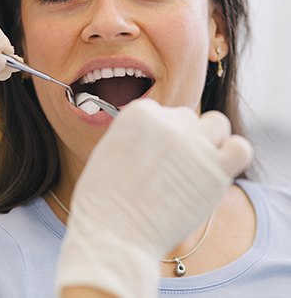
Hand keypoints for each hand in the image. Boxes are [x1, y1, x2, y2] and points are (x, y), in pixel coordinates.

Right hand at [57, 99, 252, 297]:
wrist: (114, 233)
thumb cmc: (104, 199)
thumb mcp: (108, 150)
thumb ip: (136, 135)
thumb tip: (156, 137)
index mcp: (139, 113)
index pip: (161, 111)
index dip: (157, 135)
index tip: (151, 156)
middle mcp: (169, 122)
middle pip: (187, 118)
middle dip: (180, 138)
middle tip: (169, 168)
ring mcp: (194, 145)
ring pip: (217, 124)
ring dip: (209, 140)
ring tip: (195, 165)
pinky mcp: (216, 171)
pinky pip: (240, 149)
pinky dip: (232, 155)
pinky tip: (216, 171)